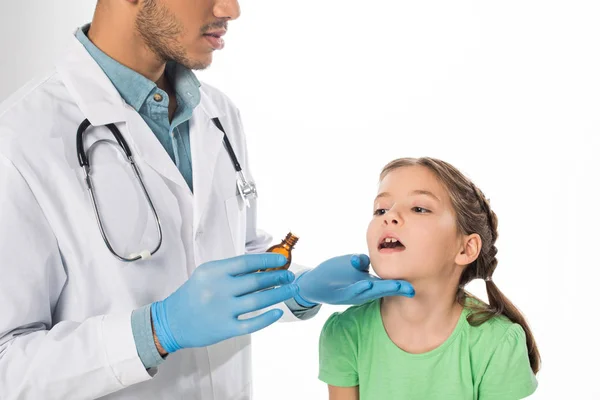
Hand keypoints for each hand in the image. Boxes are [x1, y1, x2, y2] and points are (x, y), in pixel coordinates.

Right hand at [151, 253, 297, 352]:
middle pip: (256, 281)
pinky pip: (252, 323)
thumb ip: (230, 270)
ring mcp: (222, 310)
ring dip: (279, 294)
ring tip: (290, 290)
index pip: (247, 262)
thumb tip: (262, 266)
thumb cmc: (192, 295)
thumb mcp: (206, 275)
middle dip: (278, 277)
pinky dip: (267, 318)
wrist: (170, 321)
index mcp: (213, 272)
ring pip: (259, 300)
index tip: (281, 261)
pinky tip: (277, 312)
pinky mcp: (225, 328)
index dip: (267, 260)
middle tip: (290, 276)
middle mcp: (218, 289)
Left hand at [294, 254, 413, 306]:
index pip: (386, 285)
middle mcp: (362, 292)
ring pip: (368, 291)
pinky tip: (367, 284)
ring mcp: (352, 293)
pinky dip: (359, 288)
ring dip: (378, 289)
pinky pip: (351, 290)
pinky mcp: (340, 292)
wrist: (314, 285)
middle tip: (410, 289)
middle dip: (394, 288)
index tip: (414, 288)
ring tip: (392, 287)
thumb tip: (365, 259)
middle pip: (381, 289)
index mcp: (368, 285)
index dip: (400, 286)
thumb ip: (362, 263)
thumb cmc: (336, 275)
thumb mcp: (351, 267)